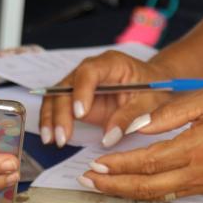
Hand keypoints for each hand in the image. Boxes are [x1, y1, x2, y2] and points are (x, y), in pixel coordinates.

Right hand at [39, 50, 174, 148]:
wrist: (153, 86)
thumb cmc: (153, 89)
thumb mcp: (148, 103)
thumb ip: (129, 117)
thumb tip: (109, 137)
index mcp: (111, 63)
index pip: (89, 71)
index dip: (82, 91)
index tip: (81, 114)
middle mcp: (91, 69)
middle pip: (67, 85)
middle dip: (61, 111)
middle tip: (62, 136)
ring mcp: (80, 83)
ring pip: (56, 95)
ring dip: (51, 117)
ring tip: (51, 139)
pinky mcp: (75, 97)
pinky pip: (57, 106)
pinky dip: (52, 121)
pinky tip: (49, 137)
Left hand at [80, 89, 202, 200]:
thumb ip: (171, 112)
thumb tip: (138, 123)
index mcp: (196, 148)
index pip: (148, 161)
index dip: (119, 164)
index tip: (95, 161)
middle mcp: (196, 173)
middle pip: (145, 186)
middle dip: (113, 184)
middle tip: (87, 179)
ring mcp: (200, 185)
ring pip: (154, 195)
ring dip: (124, 191)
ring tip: (100, 184)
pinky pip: (167, 194)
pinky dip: (143, 192)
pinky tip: (128, 185)